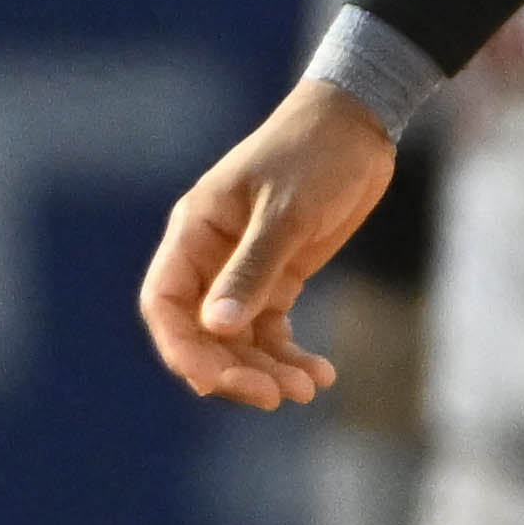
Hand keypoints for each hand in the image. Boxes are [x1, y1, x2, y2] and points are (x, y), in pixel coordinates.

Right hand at [140, 81, 399, 403]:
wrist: (358, 128)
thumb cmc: (314, 155)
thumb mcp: (286, 212)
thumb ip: (253, 268)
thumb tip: (217, 328)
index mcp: (194, 233)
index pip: (165, 304)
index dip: (181, 348)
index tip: (213, 382)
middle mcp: (211, 257)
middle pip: (201, 334)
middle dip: (231, 370)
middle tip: (273, 396)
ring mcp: (243, 272)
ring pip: (238, 341)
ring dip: (266, 370)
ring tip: (306, 389)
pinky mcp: (279, 280)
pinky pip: (272, 332)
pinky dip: (290, 357)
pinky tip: (320, 375)